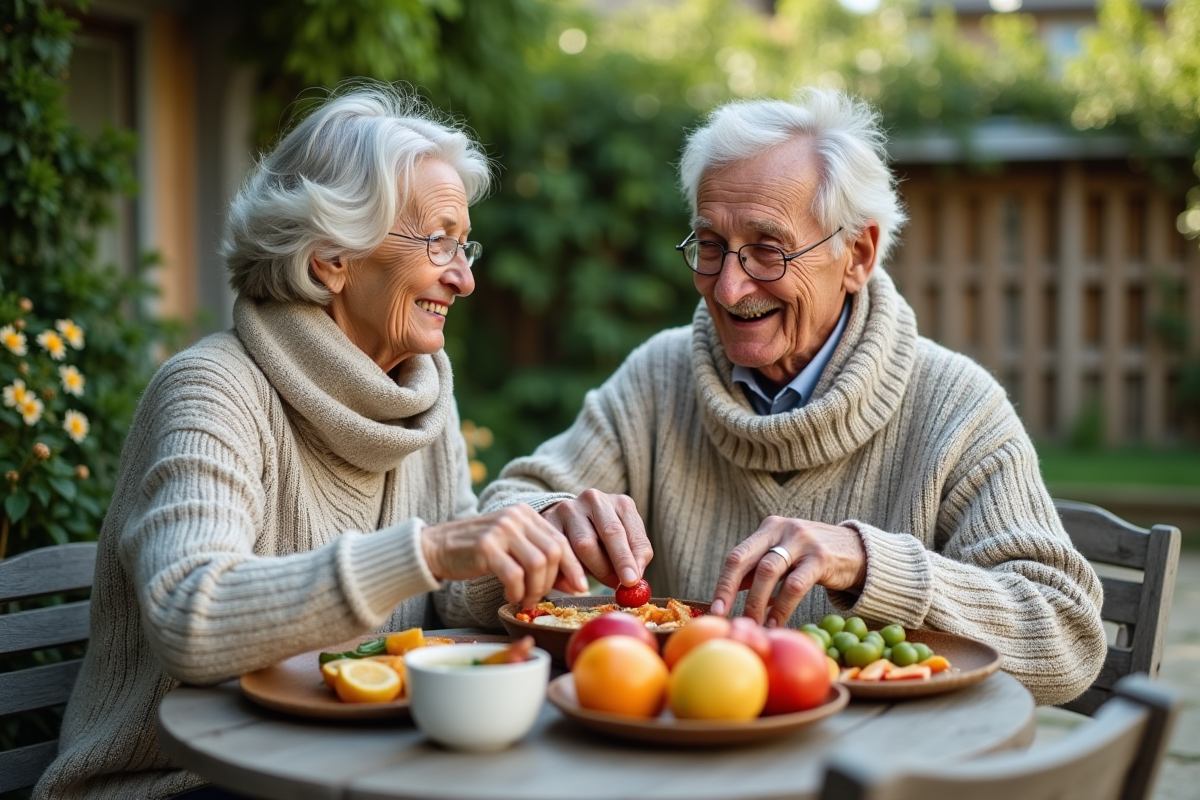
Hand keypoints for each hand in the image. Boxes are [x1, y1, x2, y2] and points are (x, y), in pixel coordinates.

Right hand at [421, 505, 588, 607]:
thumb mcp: (512, 548)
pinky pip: (514, 575)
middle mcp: (516, 517)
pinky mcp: (486, 547)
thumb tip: (575, 584)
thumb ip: (541, 560)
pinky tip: (511, 596)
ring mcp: (501, 530)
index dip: (573, 566)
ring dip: (536, 589)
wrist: (436, 547)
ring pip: (538, 564)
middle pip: (553, 552)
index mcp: (526, 514)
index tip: (580, 587)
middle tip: (540, 597)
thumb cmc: (477, 552)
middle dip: (553, 581)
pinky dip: (517, 591)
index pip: (561, 539)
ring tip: (526, 599)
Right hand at [540, 489, 653, 588]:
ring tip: (599, 584)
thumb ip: (635, 555)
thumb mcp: (627, 541)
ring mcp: (569, 508)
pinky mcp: (548, 520)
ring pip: (584, 544)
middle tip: (620, 585)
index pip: (629, 532)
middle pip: (609, 533)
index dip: (629, 558)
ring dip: (594, 569)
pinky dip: (570, 569)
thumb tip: (634, 580)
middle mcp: (595, 500)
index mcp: (621, 503)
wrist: (573, 520)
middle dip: (616, 562)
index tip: (632, 580)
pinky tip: (574, 580)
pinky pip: (562, 550)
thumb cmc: (606, 537)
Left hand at [710, 516, 866, 626]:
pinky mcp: (821, 558)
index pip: (738, 555)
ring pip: (768, 572)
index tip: (714, 609)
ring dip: (757, 603)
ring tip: (754, 626)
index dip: (723, 583)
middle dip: (730, 591)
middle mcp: (783, 529)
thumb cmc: (814, 556)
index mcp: (769, 528)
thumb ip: (759, 569)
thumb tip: (727, 592)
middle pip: (746, 560)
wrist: (858, 550)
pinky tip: (776, 624)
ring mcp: (802, 541)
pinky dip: (782, 608)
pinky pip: (795, 586)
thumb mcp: (785, 554)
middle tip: (726, 619)